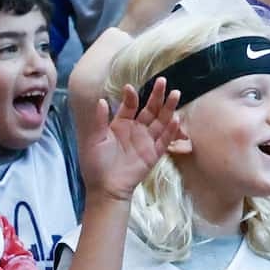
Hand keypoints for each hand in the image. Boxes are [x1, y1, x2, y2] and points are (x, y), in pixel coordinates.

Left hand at [79, 80, 179, 203]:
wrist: (105, 187)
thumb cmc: (95, 163)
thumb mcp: (93, 140)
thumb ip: (99, 120)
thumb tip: (102, 100)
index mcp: (120, 124)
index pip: (130, 106)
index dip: (131, 97)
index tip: (130, 88)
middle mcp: (136, 130)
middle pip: (150, 110)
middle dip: (157, 96)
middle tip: (163, 81)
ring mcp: (147, 141)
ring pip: (161, 121)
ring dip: (168, 108)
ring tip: (175, 94)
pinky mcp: (154, 153)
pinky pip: (165, 140)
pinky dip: (171, 130)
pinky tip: (176, 118)